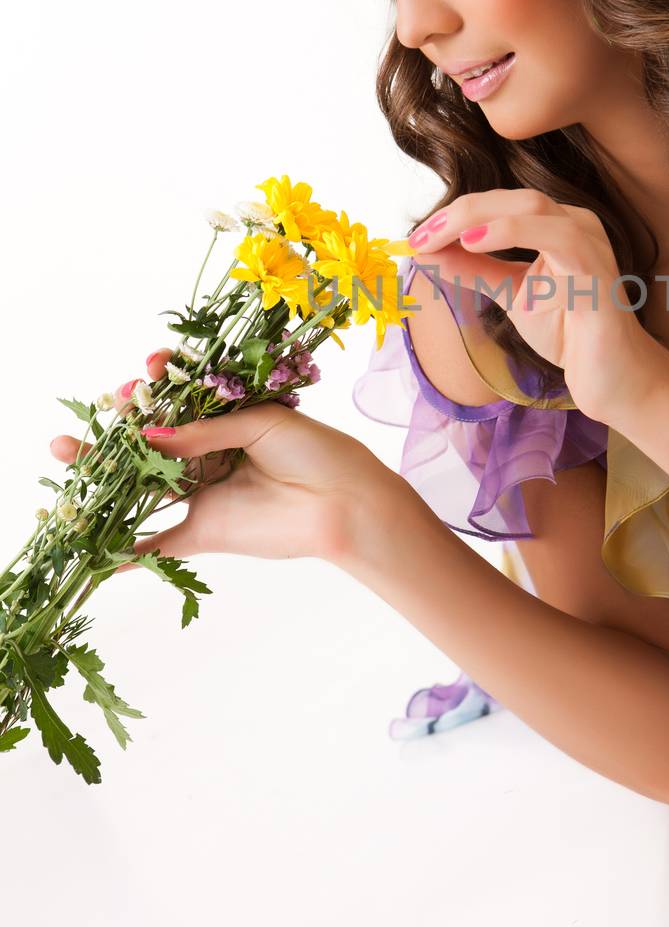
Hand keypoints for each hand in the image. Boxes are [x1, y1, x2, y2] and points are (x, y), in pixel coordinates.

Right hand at [49, 347, 393, 568]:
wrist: (347, 504)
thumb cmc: (317, 452)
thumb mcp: (262, 424)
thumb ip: (204, 432)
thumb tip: (149, 434)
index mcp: (224, 420)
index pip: (173, 401)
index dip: (150, 388)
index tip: (140, 375)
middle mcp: (207, 456)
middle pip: (147, 444)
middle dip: (109, 434)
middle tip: (73, 429)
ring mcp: (202, 494)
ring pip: (142, 486)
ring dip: (102, 478)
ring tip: (63, 459)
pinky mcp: (206, 532)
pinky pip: (158, 545)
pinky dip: (126, 551)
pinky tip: (92, 551)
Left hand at [406, 189, 658, 420]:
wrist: (613, 378)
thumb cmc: (570, 333)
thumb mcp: (509, 294)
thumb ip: (472, 270)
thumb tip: (423, 252)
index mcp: (558, 224)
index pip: (500, 206)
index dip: (454, 216)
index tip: (413, 239)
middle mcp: (578, 223)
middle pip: (513, 199)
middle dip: (458, 213)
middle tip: (417, 237)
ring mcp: (591, 244)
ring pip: (532, 208)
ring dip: (477, 218)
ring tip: (438, 237)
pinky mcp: (597, 272)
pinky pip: (558, 239)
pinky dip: (511, 233)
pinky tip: (474, 243)